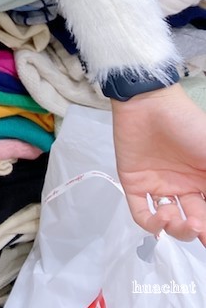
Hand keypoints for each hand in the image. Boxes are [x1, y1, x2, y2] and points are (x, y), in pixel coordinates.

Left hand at [112, 83, 205, 244]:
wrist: (150, 102)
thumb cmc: (186, 123)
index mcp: (202, 180)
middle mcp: (182, 187)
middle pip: (192, 222)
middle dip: (196, 231)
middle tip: (198, 227)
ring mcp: (158, 185)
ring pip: (168, 222)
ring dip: (175, 229)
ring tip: (177, 218)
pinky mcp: (134, 183)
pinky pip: (140, 212)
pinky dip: (151, 223)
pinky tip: (161, 217)